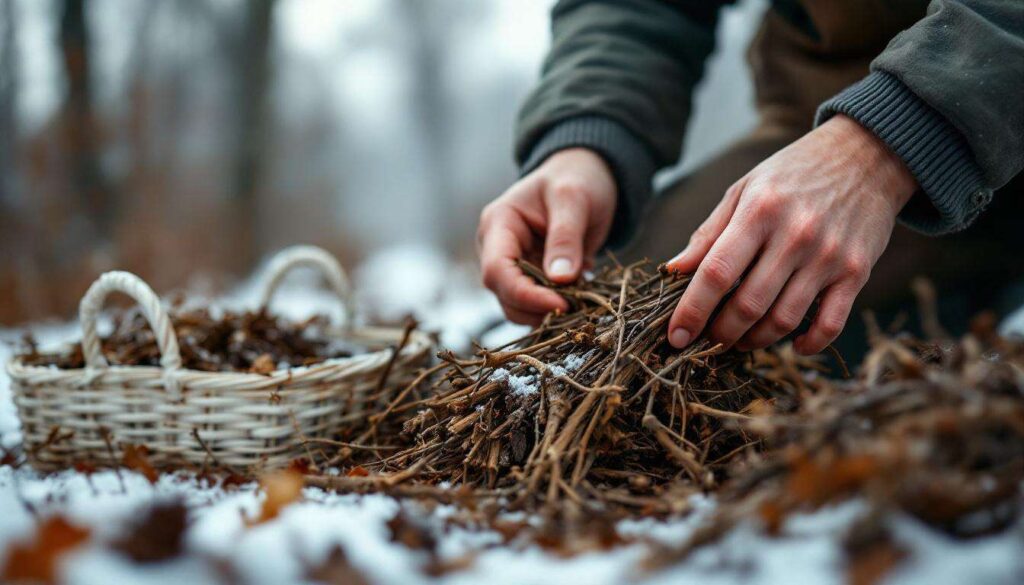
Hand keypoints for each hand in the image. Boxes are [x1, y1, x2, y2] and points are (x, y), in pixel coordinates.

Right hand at [477, 148, 616, 323]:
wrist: (586, 177)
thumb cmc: (577, 178)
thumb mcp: (574, 199)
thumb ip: (565, 237)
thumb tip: (560, 278)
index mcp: (498, 224)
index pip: (497, 270)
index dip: (525, 294)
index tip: (561, 304)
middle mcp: (497, 248)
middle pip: (504, 295)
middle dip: (538, 308)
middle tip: (577, 306)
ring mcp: (512, 265)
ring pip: (518, 307)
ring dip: (547, 313)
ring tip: (581, 300)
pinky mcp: (530, 277)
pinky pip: (536, 305)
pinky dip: (556, 308)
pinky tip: (579, 297)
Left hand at [665, 114, 917, 354]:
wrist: (867, 154)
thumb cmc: (794, 173)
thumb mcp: (744, 189)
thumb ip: (708, 233)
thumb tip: (672, 271)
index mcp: (759, 212)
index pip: (716, 273)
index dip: (692, 310)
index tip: (676, 336)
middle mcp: (794, 235)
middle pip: (748, 305)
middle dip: (720, 333)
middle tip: (708, 341)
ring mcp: (828, 256)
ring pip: (784, 320)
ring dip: (756, 340)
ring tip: (740, 341)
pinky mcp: (857, 272)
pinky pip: (831, 323)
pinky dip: (810, 343)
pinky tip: (793, 344)